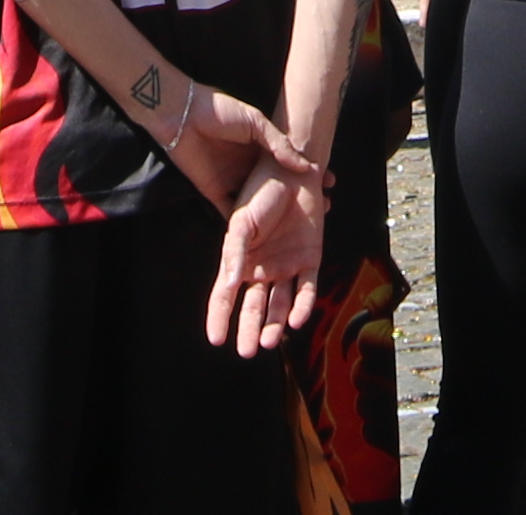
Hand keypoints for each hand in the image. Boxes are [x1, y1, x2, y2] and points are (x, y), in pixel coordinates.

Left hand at [155, 72, 314, 223]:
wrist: (182, 114)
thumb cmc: (219, 110)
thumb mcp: (254, 121)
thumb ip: (278, 143)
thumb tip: (304, 165)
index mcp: (259, 147)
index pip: (287, 165)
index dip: (306, 174)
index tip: (329, 183)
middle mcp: (248, 167)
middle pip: (275, 188)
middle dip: (296, 198)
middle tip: (322, 207)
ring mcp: (232, 181)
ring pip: (257, 204)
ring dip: (274, 217)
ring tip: (297, 227)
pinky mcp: (214, 192)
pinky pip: (232, 214)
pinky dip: (245, 226)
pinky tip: (263, 236)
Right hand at [206, 157, 332, 355]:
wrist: (295, 172)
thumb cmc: (261, 191)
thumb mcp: (242, 220)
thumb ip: (235, 252)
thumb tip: (229, 282)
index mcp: (240, 259)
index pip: (225, 294)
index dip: (219, 316)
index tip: (216, 340)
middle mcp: (262, 267)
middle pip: (254, 306)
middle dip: (249, 330)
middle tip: (246, 352)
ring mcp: (286, 265)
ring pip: (279, 304)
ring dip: (274, 324)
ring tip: (268, 342)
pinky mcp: (310, 260)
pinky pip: (306, 289)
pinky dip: (302, 306)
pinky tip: (296, 320)